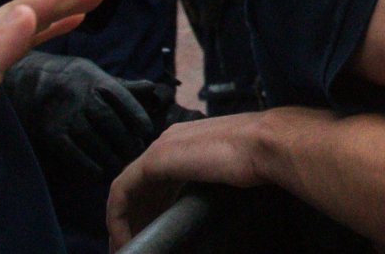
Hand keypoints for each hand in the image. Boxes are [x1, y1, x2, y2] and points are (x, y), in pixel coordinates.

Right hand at [0, 51, 155, 183]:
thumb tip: (152, 88)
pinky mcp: (49, 130)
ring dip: (109, 155)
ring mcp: (63, 113)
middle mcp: (79, 95)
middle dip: (125, 139)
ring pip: (91, 137)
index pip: (120, 97)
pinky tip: (98, 173)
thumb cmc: (65, 76)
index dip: (135, 115)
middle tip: (137, 154)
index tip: (146, 131)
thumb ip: (120, 86)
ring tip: (121, 167)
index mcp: (93, 79)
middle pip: (108, 120)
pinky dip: (86, 163)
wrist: (22, 77)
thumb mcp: (92, 73)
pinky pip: (70, 150)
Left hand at [108, 113, 271, 248]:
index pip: (158, 177)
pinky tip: (125, 241)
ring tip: (126, 248)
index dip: (150, 206)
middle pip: (141, 184)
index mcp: (188, 142)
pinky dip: (118, 218)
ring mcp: (161, 148)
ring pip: (128, 189)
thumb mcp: (232, 176)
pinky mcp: (155, 161)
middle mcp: (169, 140)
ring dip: (123, 221)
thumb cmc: (262, 160)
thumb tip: (213, 207)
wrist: (266, 144)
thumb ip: (215, 185)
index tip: (150, 234)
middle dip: (134, 217)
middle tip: (133, 246)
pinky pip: (122, 192)